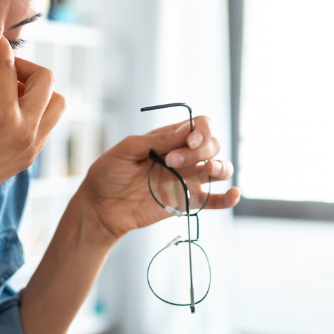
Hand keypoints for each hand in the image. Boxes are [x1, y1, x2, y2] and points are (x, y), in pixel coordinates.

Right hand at [0, 27, 65, 219]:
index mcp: (3, 114)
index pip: (10, 67)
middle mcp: (25, 130)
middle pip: (47, 80)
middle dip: (25, 67)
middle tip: (2, 69)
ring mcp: (32, 146)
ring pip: (56, 103)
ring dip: (38, 90)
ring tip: (9, 91)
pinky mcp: (30, 157)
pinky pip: (47, 124)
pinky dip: (35, 110)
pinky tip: (8, 111)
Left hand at [77, 117, 239, 240]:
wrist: (100, 207)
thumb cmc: (108, 174)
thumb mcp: (125, 151)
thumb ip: (155, 140)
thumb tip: (185, 131)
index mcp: (169, 139)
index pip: (200, 126)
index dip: (201, 131)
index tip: (188, 140)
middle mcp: (183, 156)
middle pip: (212, 145)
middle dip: (199, 150)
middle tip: (172, 161)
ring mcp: (187, 179)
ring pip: (219, 168)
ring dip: (220, 166)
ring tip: (208, 169)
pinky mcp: (187, 202)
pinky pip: (214, 200)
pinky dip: (228, 198)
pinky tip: (233, 194)